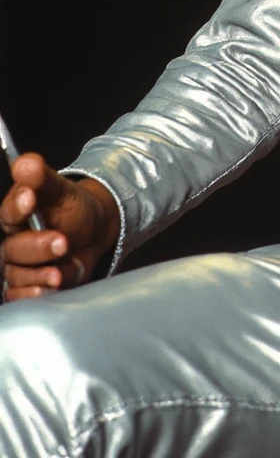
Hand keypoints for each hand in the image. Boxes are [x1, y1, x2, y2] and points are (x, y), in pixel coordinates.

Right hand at [0, 153, 119, 302]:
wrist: (93, 232)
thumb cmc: (72, 208)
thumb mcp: (61, 190)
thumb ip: (42, 178)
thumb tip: (26, 162)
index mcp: (16, 213)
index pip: (9, 211)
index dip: (18, 205)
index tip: (31, 198)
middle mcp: (13, 242)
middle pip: (12, 249)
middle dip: (37, 246)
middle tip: (62, 241)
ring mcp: (21, 266)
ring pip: (16, 276)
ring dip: (37, 276)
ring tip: (58, 273)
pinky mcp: (31, 285)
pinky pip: (22, 296)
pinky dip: (34, 295)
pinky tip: (48, 289)